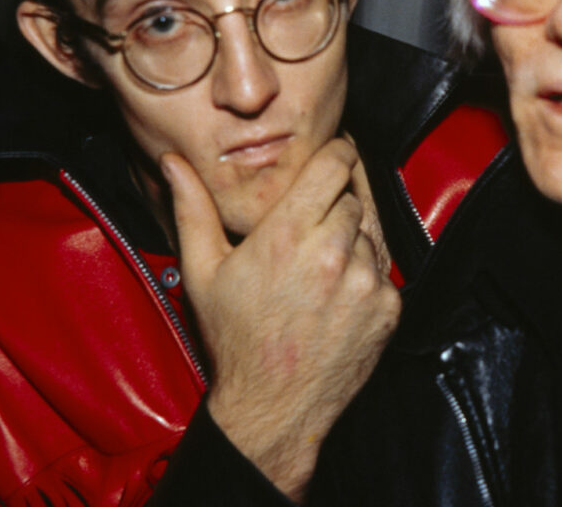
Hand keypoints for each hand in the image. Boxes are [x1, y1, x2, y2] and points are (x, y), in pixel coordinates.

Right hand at [161, 139, 399, 501]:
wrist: (272, 407)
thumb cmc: (234, 340)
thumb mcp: (202, 271)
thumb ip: (192, 208)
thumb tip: (174, 162)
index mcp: (288, 235)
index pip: (334, 163)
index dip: (335, 153)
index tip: (330, 157)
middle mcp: (333, 253)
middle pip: (351, 197)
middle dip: (333, 205)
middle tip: (309, 230)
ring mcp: (366, 282)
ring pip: (369, 233)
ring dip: (351, 242)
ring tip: (318, 272)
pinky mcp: (387, 308)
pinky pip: (384, 270)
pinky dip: (366, 276)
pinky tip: (335, 296)